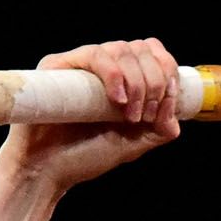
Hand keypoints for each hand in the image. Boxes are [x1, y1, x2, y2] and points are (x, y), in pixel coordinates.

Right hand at [0, 38, 184, 190]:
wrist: (46, 172)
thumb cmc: (82, 158)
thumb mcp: (133, 144)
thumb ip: (158, 129)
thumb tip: (174, 117)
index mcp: (120, 78)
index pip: (154, 54)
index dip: (168, 74)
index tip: (162, 110)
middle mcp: (101, 67)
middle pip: (143, 48)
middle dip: (155, 82)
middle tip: (145, 116)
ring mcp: (79, 65)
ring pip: (122, 49)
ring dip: (138, 81)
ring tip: (129, 115)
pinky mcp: (57, 66)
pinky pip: (95, 54)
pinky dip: (113, 74)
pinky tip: (117, 100)